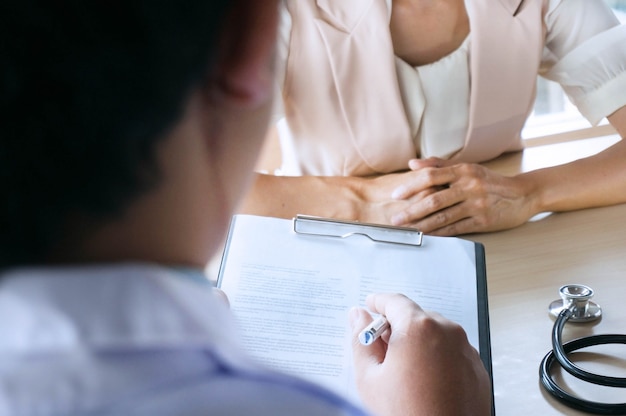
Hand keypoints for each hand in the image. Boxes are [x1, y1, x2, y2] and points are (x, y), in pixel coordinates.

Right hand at [349, 293, 491, 415]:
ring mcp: (466, 350)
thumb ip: (361, 340)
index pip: (394, 301)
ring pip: (435, 334)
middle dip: (397, 328)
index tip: (370, 306)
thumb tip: (359, 317)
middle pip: (415, 317)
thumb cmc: (408, 414)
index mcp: (419, 327)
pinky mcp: (476, 369)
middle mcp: (447, 331)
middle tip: (380, 349)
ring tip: (403, 372)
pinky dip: (436, 358)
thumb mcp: (370, 378)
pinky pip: (451, 352)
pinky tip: (424, 381)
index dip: (378, 302)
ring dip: (418, 343)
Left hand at [388, 158, 534, 234]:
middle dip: (412, 211)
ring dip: (422, 225)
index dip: (411, 186)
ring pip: (443, 217)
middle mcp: (469, 186)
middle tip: (396, 218)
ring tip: (407, 230)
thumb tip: (413, 164)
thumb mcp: (468, 168)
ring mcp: (476, 205)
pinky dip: (440, 233)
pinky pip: (456, 229)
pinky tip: (427, 236)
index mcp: (463, 171)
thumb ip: (439, 164)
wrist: (523, 194)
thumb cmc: (490, 181)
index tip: (396, 195)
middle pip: (434, 200)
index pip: (431, 176)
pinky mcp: (483, 221)